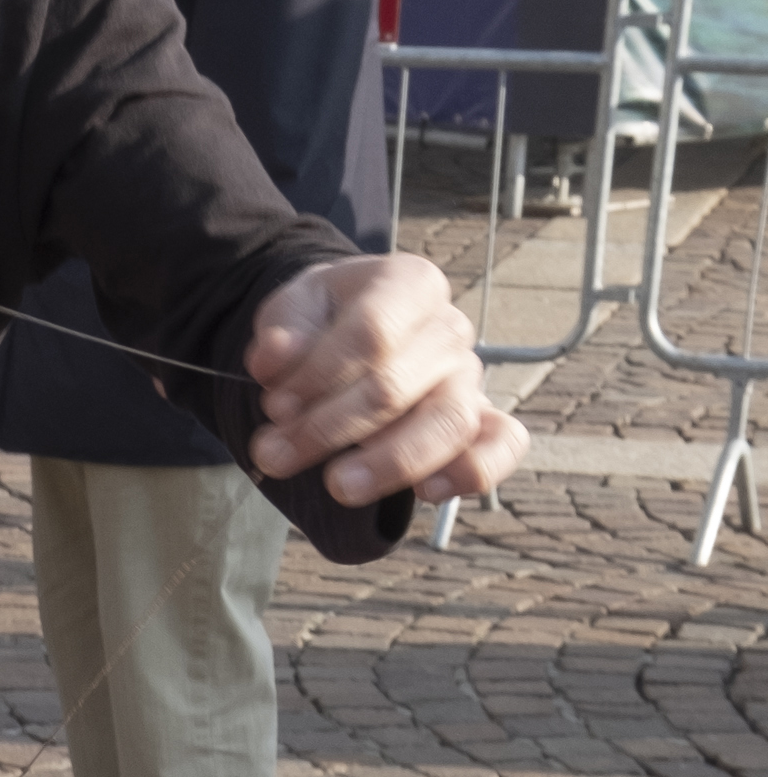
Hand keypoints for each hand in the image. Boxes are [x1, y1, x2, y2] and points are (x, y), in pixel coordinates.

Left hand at [243, 254, 525, 511]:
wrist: (345, 334)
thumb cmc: (322, 321)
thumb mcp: (291, 310)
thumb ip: (281, 329)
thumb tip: (274, 357)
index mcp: (410, 284)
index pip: (372, 333)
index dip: (319, 377)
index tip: (274, 405)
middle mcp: (449, 328)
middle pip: (395, 387)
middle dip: (326, 429)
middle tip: (273, 454)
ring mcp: (469, 377)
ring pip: (449, 423)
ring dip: (387, 463)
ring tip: (337, 486)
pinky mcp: (481, 420)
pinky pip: (504, 444)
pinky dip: (472, 472)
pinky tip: (425, 492)